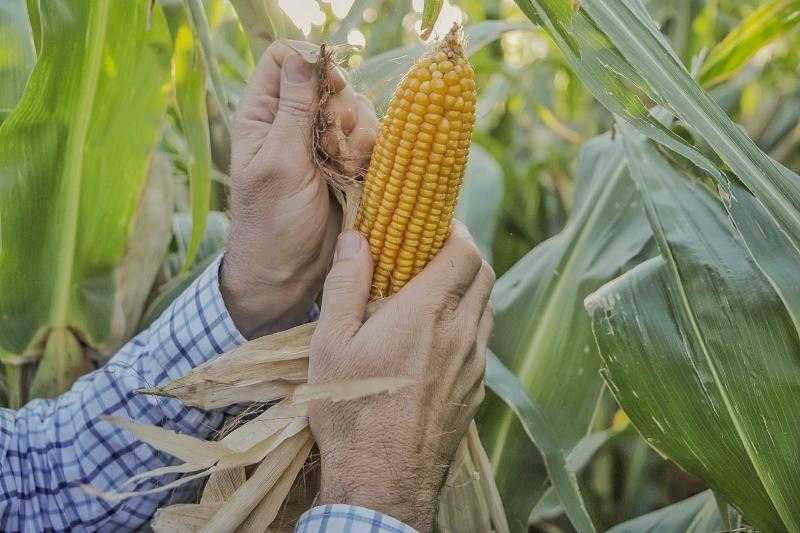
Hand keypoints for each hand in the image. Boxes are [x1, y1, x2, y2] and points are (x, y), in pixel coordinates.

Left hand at [222, 42, 377, 337]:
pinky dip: (371, 153)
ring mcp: (324, 143)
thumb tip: (302, 55)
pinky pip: (372, 139)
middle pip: (331, 81)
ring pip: (356, 110)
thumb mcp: (280, 162)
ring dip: (359, 135)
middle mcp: (294, 122)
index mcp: (263, 115)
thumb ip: (294, 109)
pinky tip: (359, 175)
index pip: (284, 58)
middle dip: (341, 108)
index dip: (311, 63)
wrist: (292, 273)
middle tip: (335, 142)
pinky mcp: (349, 163)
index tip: (329, 87)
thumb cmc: (272, 222)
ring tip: (346, 167)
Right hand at [308, 222, 494, 531]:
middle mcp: (461, 333)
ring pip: (486, 308)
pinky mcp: (475, 390)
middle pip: (484, 274)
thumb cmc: (350, 407)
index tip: (435, 224)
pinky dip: (467, 324)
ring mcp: (473, 364)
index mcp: (428, 312)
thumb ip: (346, 284)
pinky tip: (436, 338)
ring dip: (468, 290)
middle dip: (464, 254)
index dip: (456, 230)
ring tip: (432, 293)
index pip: (466, 251)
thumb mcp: (332, 342)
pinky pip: (481, 342)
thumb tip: (358, 238)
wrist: (382, 479)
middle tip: (432, 253)